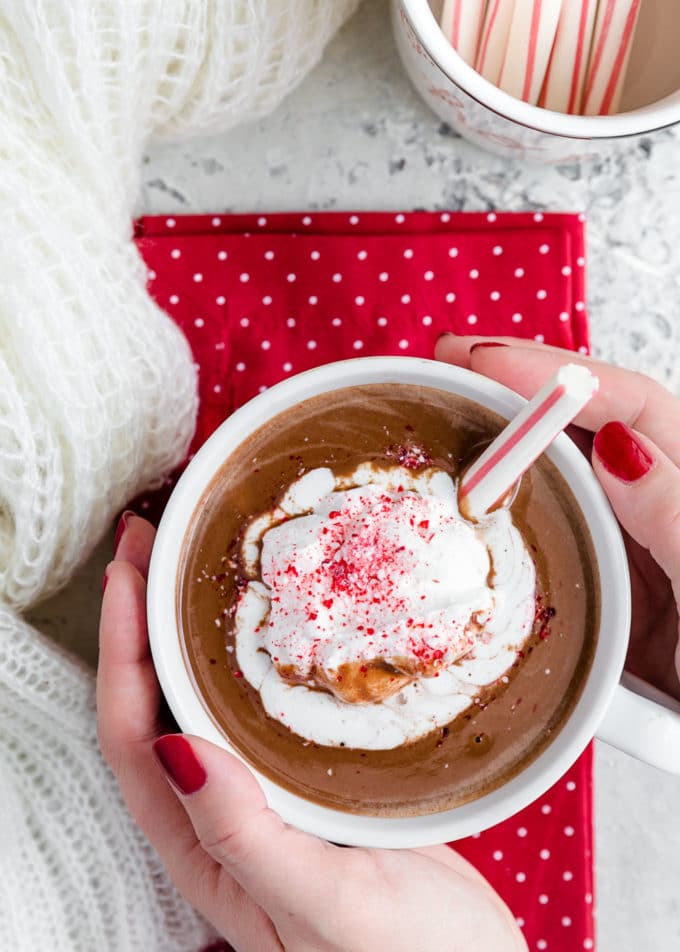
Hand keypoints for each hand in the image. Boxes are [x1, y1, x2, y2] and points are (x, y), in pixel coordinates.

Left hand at [97, 515, 526, 951]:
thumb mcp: (328, 909)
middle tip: (155, 543)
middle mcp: (225, 818)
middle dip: (145, 622)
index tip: (126, 574)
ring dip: (193, 630)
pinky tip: (280, 619)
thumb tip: (182, 750)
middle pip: (159, 705)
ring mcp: (270, 797)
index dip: (120, 652)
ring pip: (210, 698)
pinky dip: (257, 653)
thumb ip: (250, 839)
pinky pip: (266, 704)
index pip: (133, 737)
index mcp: (205, 851)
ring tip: (199, 564)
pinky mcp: (315, 783)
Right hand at [435, 335, 679, 699]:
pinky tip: (462, 493)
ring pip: (554, 471)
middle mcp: (650, 505)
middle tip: (448, 364)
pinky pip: (537, 529)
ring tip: (442, 406)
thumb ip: (675, 519)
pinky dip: (497, 503)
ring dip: (499, 436)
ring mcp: (619, 545)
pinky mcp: (592, 586)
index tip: (486, 361)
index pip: (628, 407)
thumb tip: (619, 450)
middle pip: (583, 424)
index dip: (557, 375)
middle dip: (516, 384)